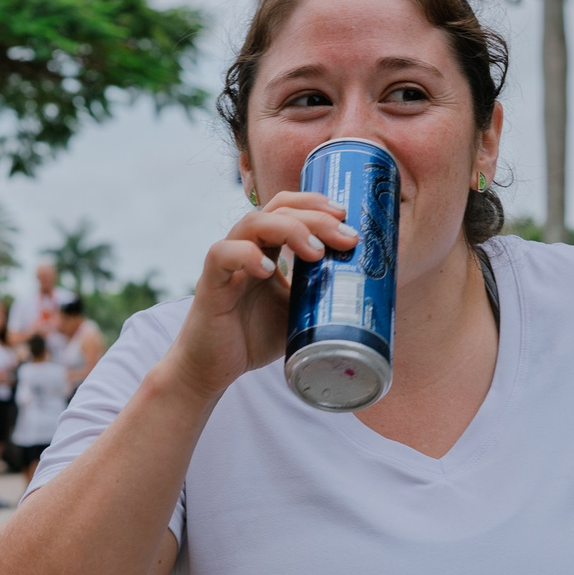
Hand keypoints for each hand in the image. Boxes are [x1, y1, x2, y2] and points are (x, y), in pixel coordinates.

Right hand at [157, 191, 358, 402]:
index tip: (346, 217)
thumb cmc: (252, 338)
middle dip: (315, 216)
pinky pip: (223, 254)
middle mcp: (245, 247)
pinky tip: (269, 269)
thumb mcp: (297, 314)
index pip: (287, 207)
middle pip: (277, 209)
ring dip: (288, 230)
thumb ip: (317, 295)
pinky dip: (247, 255)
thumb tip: (364, 292)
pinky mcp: (209, 283)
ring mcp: (226, 262)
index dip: (316, 204)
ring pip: (252, 223)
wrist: (212, 369)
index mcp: (266, 248)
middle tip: (345, 236)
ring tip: (315, 252)